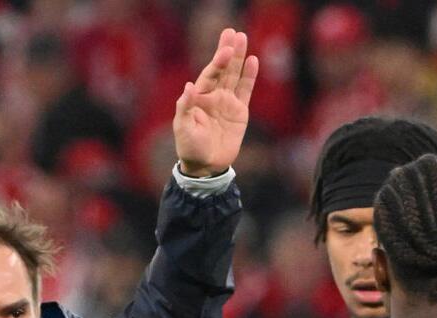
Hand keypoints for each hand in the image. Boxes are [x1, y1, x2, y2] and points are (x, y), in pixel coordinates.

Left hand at [173, 28, 257, 177]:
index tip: (225, 51)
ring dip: (239, 58)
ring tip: (243, 37)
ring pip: (235, 75)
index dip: (217, 63)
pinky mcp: (239, 111)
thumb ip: (185, 107)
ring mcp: (227, 102)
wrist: (205, 166)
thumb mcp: (183, 128)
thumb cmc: (189, 147)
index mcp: (198, 98)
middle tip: (232, 32)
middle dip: (228, 51)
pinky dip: (249, 76)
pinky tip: (253, 61)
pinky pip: (245, 90)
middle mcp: (213, 96)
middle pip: (222, 69)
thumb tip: (189, 86)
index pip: (209, 75)